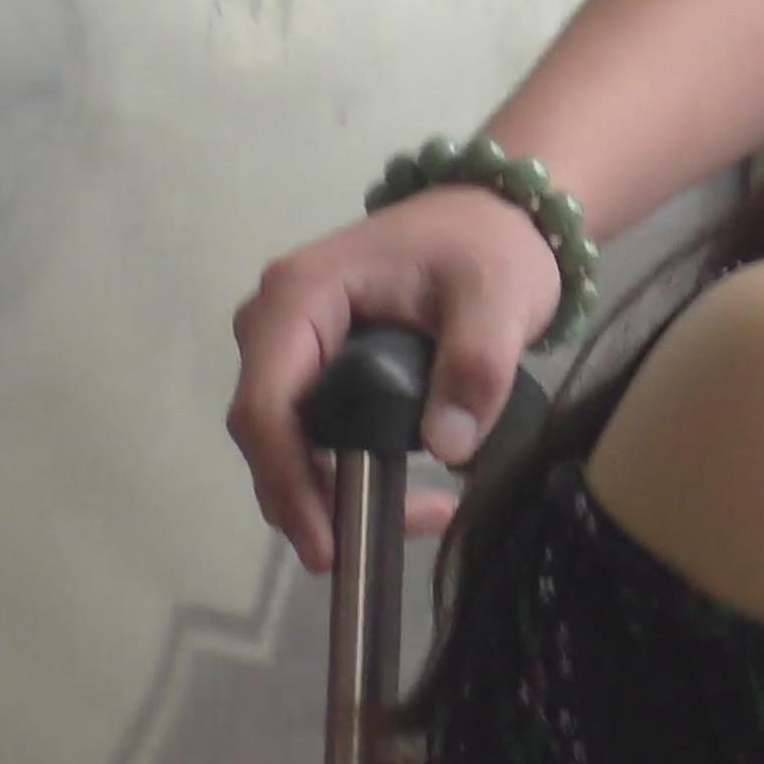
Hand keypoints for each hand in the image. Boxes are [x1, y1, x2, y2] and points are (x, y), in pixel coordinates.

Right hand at [226, 185, 565, 569]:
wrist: (492, 218)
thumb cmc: (487, 249)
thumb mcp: (497, 298)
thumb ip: (476, 365)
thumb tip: (445, 447)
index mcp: (300, 298)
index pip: (266, 404)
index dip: (288, 480)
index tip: (324, 542)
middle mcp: (277, 324)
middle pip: (269, 434)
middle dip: (316, 500)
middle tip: (384, 545)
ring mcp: (292, 349)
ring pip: (290, 443)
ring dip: (342, 493)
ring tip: (429, 515)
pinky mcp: (315, 369)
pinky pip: (316, 434)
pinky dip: (355, 472)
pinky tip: (421, 495)